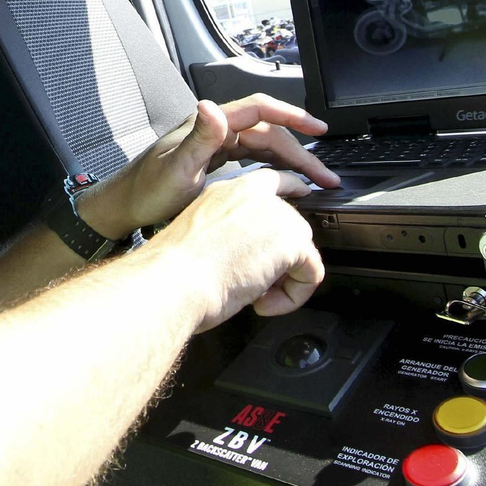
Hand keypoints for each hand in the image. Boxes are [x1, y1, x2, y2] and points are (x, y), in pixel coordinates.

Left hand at [78, 96, 339, 238]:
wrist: (124, 209)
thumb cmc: (145, 191)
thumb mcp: (176, 169)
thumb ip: (198, 140)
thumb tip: (211, 107)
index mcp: (210, 125)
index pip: (260, 110)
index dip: (292, 115)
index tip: (318, 130)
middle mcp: (214, 131)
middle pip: (268, 132)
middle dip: (301, 151)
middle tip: (326, 176)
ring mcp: (215, 146)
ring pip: (264, 147)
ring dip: (291, 161)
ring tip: (316, 182)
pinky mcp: (214, 163)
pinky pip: (253, 160)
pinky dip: (275, 169)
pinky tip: (286, 184)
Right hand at [146, 168, 324, 332]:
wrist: (173, 280)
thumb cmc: (173, 271)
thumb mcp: (201, 240)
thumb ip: (231, 236)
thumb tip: (252, 256)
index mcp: (227, 191)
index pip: (273, 181)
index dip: (292, 191)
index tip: (302, 196)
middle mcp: (254, 195)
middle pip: (293, 225)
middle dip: (281, 261)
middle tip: (253, 286)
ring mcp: (276, 214)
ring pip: (305, 252)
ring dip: (285, 283)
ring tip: (254, 297)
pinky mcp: (292, 240)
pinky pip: (312, 274)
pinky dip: (293, 297)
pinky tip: (263, 303)